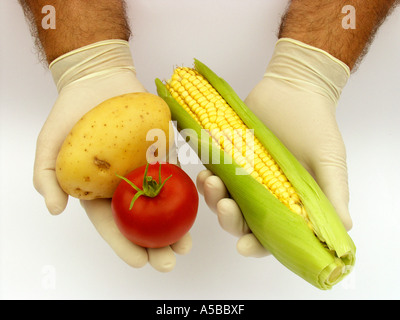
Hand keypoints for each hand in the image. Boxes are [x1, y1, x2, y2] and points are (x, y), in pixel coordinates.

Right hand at [33, 40, 190, 270]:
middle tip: (168, 260)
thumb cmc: (70, 114)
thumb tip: (55, 209)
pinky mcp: (163, 152)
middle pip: (142, 221)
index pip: (112, 225)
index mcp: (99, 191)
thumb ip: (47, 177)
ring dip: (175, 226)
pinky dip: (185, 191)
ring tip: (186, 244)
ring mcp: (146, 169)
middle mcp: (125, 185)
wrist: (99, 81)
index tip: (138, 262)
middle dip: (155, 245)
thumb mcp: (49, 146)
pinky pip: (176, 172)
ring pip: (163, 203)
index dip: (124, 245)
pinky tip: (195, 206)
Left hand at [197, 38, 351, 257]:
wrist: (294, 88)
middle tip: (226, 205)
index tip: (243, 246)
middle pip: (241, 221)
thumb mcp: (329, 161)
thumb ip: (333, 194)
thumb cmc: (316, 125)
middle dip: (230, 218)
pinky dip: (207, 176)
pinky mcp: (228, 157)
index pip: (270, 235)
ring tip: (212, 181)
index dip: (257, 245)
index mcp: (287, 202)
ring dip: (214, 197)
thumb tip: (344, 230)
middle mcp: (263, 194)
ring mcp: (243, 176)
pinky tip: (205, 169)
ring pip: (223, 199)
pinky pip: (213, 173)